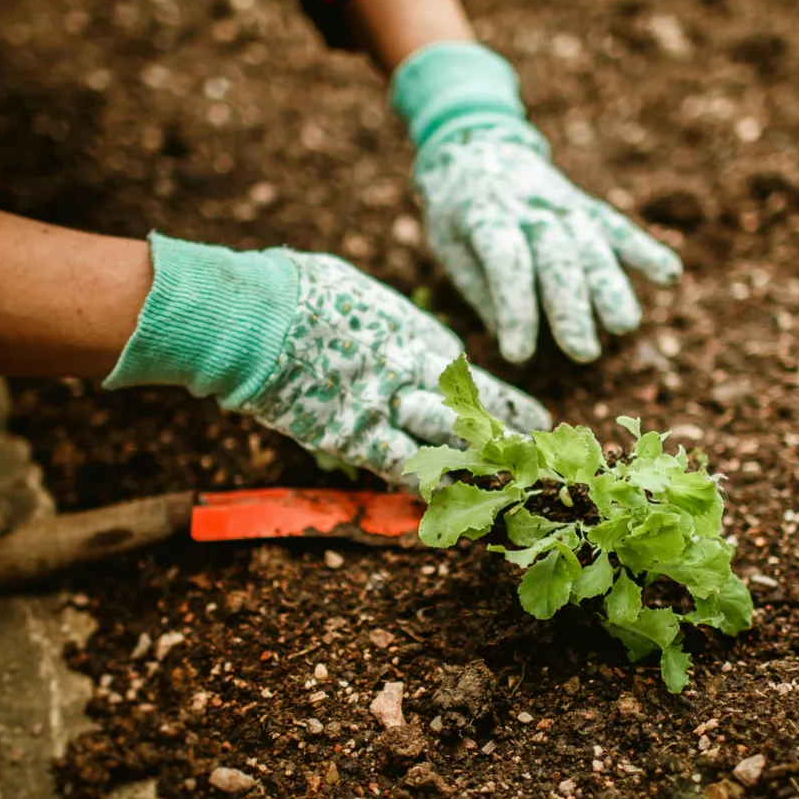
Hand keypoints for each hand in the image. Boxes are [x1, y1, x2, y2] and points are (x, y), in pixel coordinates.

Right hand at [104, 235, 549, 485]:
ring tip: (509, 489)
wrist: (259, 314)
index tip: (534, 418)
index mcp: (418, 335)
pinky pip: (400, 468)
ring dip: (478, 469)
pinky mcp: (355, 437)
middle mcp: (415, 374)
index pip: (472, 379)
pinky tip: (446, 508)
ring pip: (449, 445)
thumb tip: (387, 326)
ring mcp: (388, 407)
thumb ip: (384, 321)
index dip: (505, 402)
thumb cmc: (301, 290)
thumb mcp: (358, 294)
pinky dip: (423, 488)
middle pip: (473, 414)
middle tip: (538, 460)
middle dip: (507, 439)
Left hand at [391, 43, 681, 363]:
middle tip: (582, 352)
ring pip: (591, 245)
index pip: (506, 262)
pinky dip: (644, 249)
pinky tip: (670, 276)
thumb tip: (510, 336)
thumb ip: (479, 288)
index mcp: (484, 216)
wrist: (476, 146)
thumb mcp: (447, 245)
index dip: (514, 309)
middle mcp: (529, 207)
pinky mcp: (585, 206)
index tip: (518, 355)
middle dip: (571, 306)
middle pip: (557, 257)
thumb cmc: (457, 212)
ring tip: (624, 326)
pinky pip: (617, 228)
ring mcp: (562, 204)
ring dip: (610, 286)